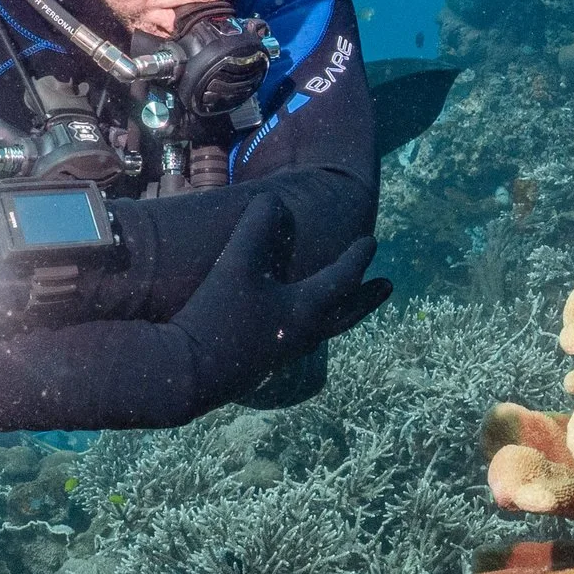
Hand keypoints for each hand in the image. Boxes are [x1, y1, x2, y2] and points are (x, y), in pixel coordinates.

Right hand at [172, 197, 389, 394]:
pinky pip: (295, 341)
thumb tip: (273, 200)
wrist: (186, 374)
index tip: (372, 243)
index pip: (341, 280)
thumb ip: (257, 228)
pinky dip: (305, 325)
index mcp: (305, 310)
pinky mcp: (260, 366)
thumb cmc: (217, 317)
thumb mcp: (237, 264)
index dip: (357, 258)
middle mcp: (301, 336)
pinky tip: (288, 323)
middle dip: (366, 298)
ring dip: (336, 313)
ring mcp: (282, 355)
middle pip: (345, 315)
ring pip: (321, 330)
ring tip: (339, 303)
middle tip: (387, 286)